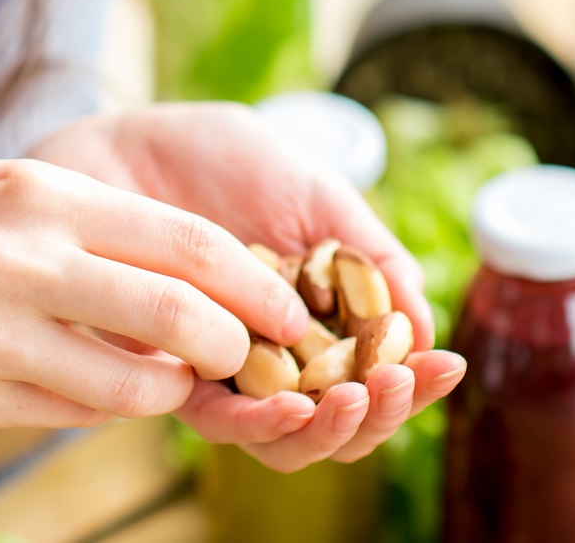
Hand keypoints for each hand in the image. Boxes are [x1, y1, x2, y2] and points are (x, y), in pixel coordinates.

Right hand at [0, 158, 310, 431]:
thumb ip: (94, 226)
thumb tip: (195, 276)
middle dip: (234, 345)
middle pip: (176, 316)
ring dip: (170, 388)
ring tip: (172, 375)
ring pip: (129, 384)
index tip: (292, 307)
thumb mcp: (6, 189)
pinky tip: (97, 384)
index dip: (255, 284)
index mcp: (39, 194)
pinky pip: (69, 413)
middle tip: (251, 355)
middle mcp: (18, 260)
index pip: (186, 242)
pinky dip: (103, 404)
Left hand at [30, 103, 466, 469]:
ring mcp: (220, 368)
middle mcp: (273, 355)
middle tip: (399, 385)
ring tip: (354, 397)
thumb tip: (423, 322)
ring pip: (282, 437)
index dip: (416, 382)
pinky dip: (260, 421)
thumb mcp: (314, 193)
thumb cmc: (223, 159)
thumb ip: (368, 254)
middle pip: (337, 422)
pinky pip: (217, 419)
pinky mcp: (165, 372)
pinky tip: (291, 404)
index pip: (375, 376)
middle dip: (379, 415)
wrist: (130, 138)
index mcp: (318, 318)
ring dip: (327, 429)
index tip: (444, 365)